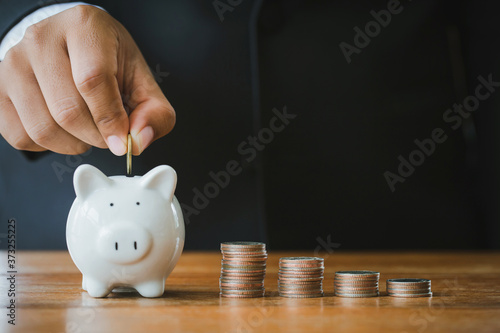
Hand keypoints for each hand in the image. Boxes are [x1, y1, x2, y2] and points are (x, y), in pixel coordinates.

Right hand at [0, 5, 174, 154]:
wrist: (72, 44)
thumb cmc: (110, 62)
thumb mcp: (142, 80)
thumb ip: (154, 112)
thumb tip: (139, 141)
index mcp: (84, 27)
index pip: (92, 80)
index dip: (110, 120)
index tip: (123, 143)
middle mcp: (42, 38)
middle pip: (67, 110)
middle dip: (95, 136)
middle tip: (108, 136)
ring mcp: (14, 62)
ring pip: (42, 128)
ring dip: (72, 144)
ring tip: (87, 132)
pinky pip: (20, 136)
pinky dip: (48, 146)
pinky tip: (63, 131)